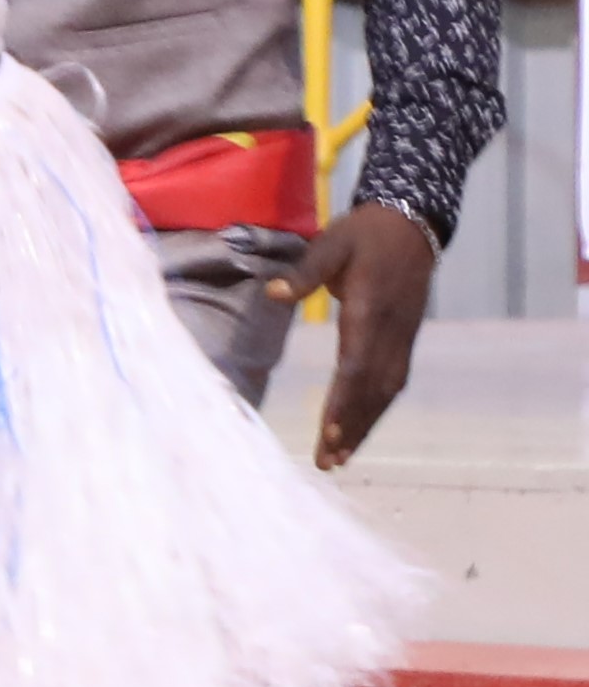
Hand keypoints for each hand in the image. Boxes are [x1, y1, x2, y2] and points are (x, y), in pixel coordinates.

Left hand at [305, 203, 438, 471]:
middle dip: (350, 426)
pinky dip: (377, 408)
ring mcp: (402, 337)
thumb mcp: (331, 243)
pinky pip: (393, 381)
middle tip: (328, 461)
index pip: (356, 364)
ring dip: (365, 425)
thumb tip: (273, 293)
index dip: (344, 399)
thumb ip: (304, 271)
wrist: (412, 224)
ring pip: (386, 390)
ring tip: (341, 457)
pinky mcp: (405, 338)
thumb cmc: (363, 234)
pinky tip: (360, 429)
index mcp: (369, 309)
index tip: (328, 429)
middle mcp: (391, 330)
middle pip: (371, 388)